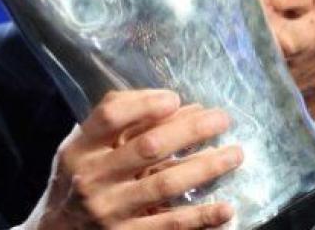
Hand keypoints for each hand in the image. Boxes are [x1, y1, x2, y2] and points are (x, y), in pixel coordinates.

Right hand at [17, 89, 243, 229]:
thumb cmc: (79, 177)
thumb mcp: (84, 145)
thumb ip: (119, 120)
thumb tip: (177, 104)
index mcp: (81, 149)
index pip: (110, 116)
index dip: (145, 104)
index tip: (175, 98)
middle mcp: (92, 178)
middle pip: (147, 147)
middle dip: (190, 130)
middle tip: (222, 119)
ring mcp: (109, 211)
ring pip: (164, 185)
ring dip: (204, 168)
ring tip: (235, 154)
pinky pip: (169, 226)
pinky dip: (200, 217)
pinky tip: (226, 208)